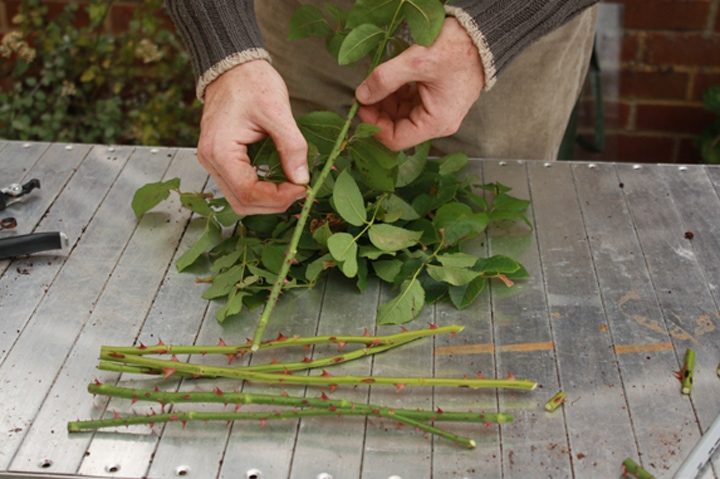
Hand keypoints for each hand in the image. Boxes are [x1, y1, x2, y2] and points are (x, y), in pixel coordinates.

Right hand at [199, 60, 307, 214]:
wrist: (233, 67)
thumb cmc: (252, 83)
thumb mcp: (277, 111)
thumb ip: (292, 147)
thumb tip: (302, 179)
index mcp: (220, 151)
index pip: (249, 192)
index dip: (278, 198)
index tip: (303, 188)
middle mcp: (210, 161)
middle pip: (242, 203)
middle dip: (274, 203)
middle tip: (301, 190)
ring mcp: (213, 162)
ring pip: (240, 199)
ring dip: (268, 200)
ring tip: (292, 187)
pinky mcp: (221, 160)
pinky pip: (240, 187)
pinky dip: (261, 191)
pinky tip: (280, 181)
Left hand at [355, 18, 484, 150]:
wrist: (482, 35)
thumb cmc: (457, 50)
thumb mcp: (417, 62)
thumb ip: (385, 79)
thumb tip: (362, 96)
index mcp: (436, 123)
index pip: (395, 140)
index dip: (374, 126)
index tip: (361, 106)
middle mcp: (437, 123)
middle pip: (397, 128)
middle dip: (378, 112)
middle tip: (365, 92)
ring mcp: (436, 111)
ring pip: (401, 115)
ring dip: (386, 101)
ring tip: (377, 81)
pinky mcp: (435, 99)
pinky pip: (409, 103)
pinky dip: (396, 93)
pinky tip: (390, 78)